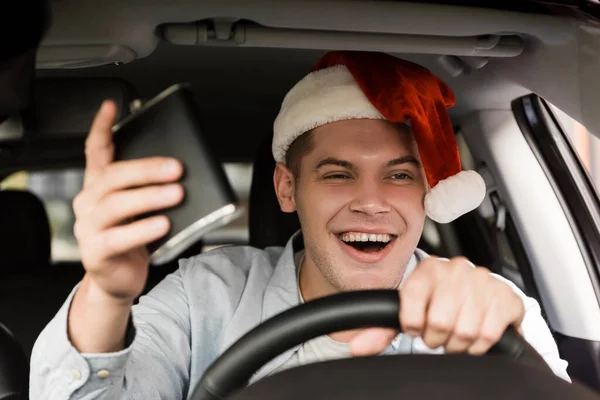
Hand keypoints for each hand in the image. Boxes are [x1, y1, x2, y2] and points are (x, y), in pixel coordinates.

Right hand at [73, 100, 184, 302]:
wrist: (118, 281)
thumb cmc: (133, 241)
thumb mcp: (141, 210)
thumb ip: (152, 190)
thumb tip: (183, 173)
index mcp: (99, 188)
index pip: (96, 151)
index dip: (102, 127)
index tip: (111, 105)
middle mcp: (89, 203)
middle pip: (113, 176)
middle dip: (147, 169)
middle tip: (176, 168)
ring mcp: (89, 228)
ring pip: (116, 204)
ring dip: (149, 196)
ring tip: (175, 194)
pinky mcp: (96, 251)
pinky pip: (119, 237)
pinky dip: (143, 229)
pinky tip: (163, 224)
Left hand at [349, 257, 524, 355]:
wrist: (479, 296)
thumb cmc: (440, 303)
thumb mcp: (408, 311)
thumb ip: (380, 330)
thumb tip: (356, 347)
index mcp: (428, 269)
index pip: (410, 303)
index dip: (412, 324)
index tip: (416, 326)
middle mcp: (456, 269)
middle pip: (440, 322)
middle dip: (436, 337)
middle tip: (439, 333)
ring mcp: (483, 281)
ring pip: (464, 331)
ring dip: (458, 344)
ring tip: (456, 334)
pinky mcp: (506, 297)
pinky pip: (488, 335)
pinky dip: (479, 345)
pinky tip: (475, 335)